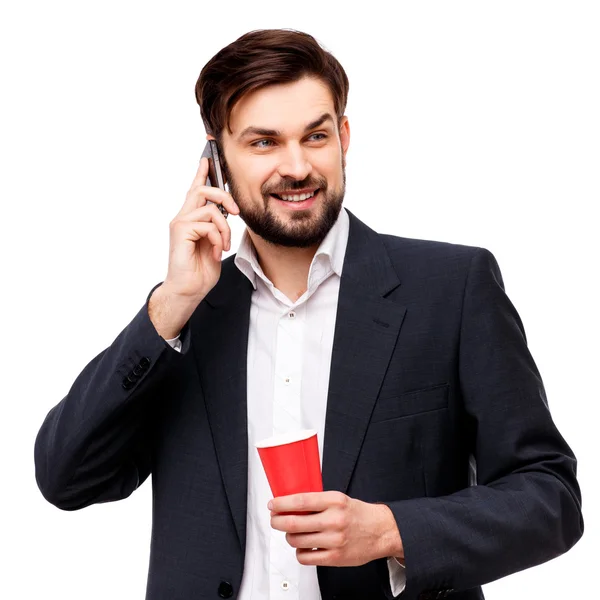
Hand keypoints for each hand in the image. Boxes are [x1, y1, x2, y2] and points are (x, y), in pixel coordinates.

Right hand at [163, 157, 239, 300]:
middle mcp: (183, 217)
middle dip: (224, 196)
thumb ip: (217, 226)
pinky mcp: (181, 231)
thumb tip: (229, 214)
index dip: (202, 171)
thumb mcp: (215, 243)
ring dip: (224, 228)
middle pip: (202, 190)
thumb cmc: (200, 270)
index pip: (196, 189)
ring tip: (223, 245)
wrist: (188, 290)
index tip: (208, 156)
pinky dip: (218, 239)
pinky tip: (215, 252)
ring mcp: (180, 223)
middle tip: (236, 212)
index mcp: (191, 218)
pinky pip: (208, 224)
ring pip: (210, 208)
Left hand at [269, 491, 403, 566]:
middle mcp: (334, 520)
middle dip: (278, 521)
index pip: (301, 501)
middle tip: (274, 519)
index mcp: (334, 501)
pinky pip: (305, 557)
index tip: (272, 504)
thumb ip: (317, 501)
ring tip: (292, 532)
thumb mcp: (339, 499)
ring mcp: (334, 540)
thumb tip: (290, 503)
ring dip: (288, 536)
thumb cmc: (358, 514)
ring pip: (297, 540)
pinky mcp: (335, 558)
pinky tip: (303, 546)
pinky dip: (299, 552)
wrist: (381, 531)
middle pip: (294, 522)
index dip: (282, 503)